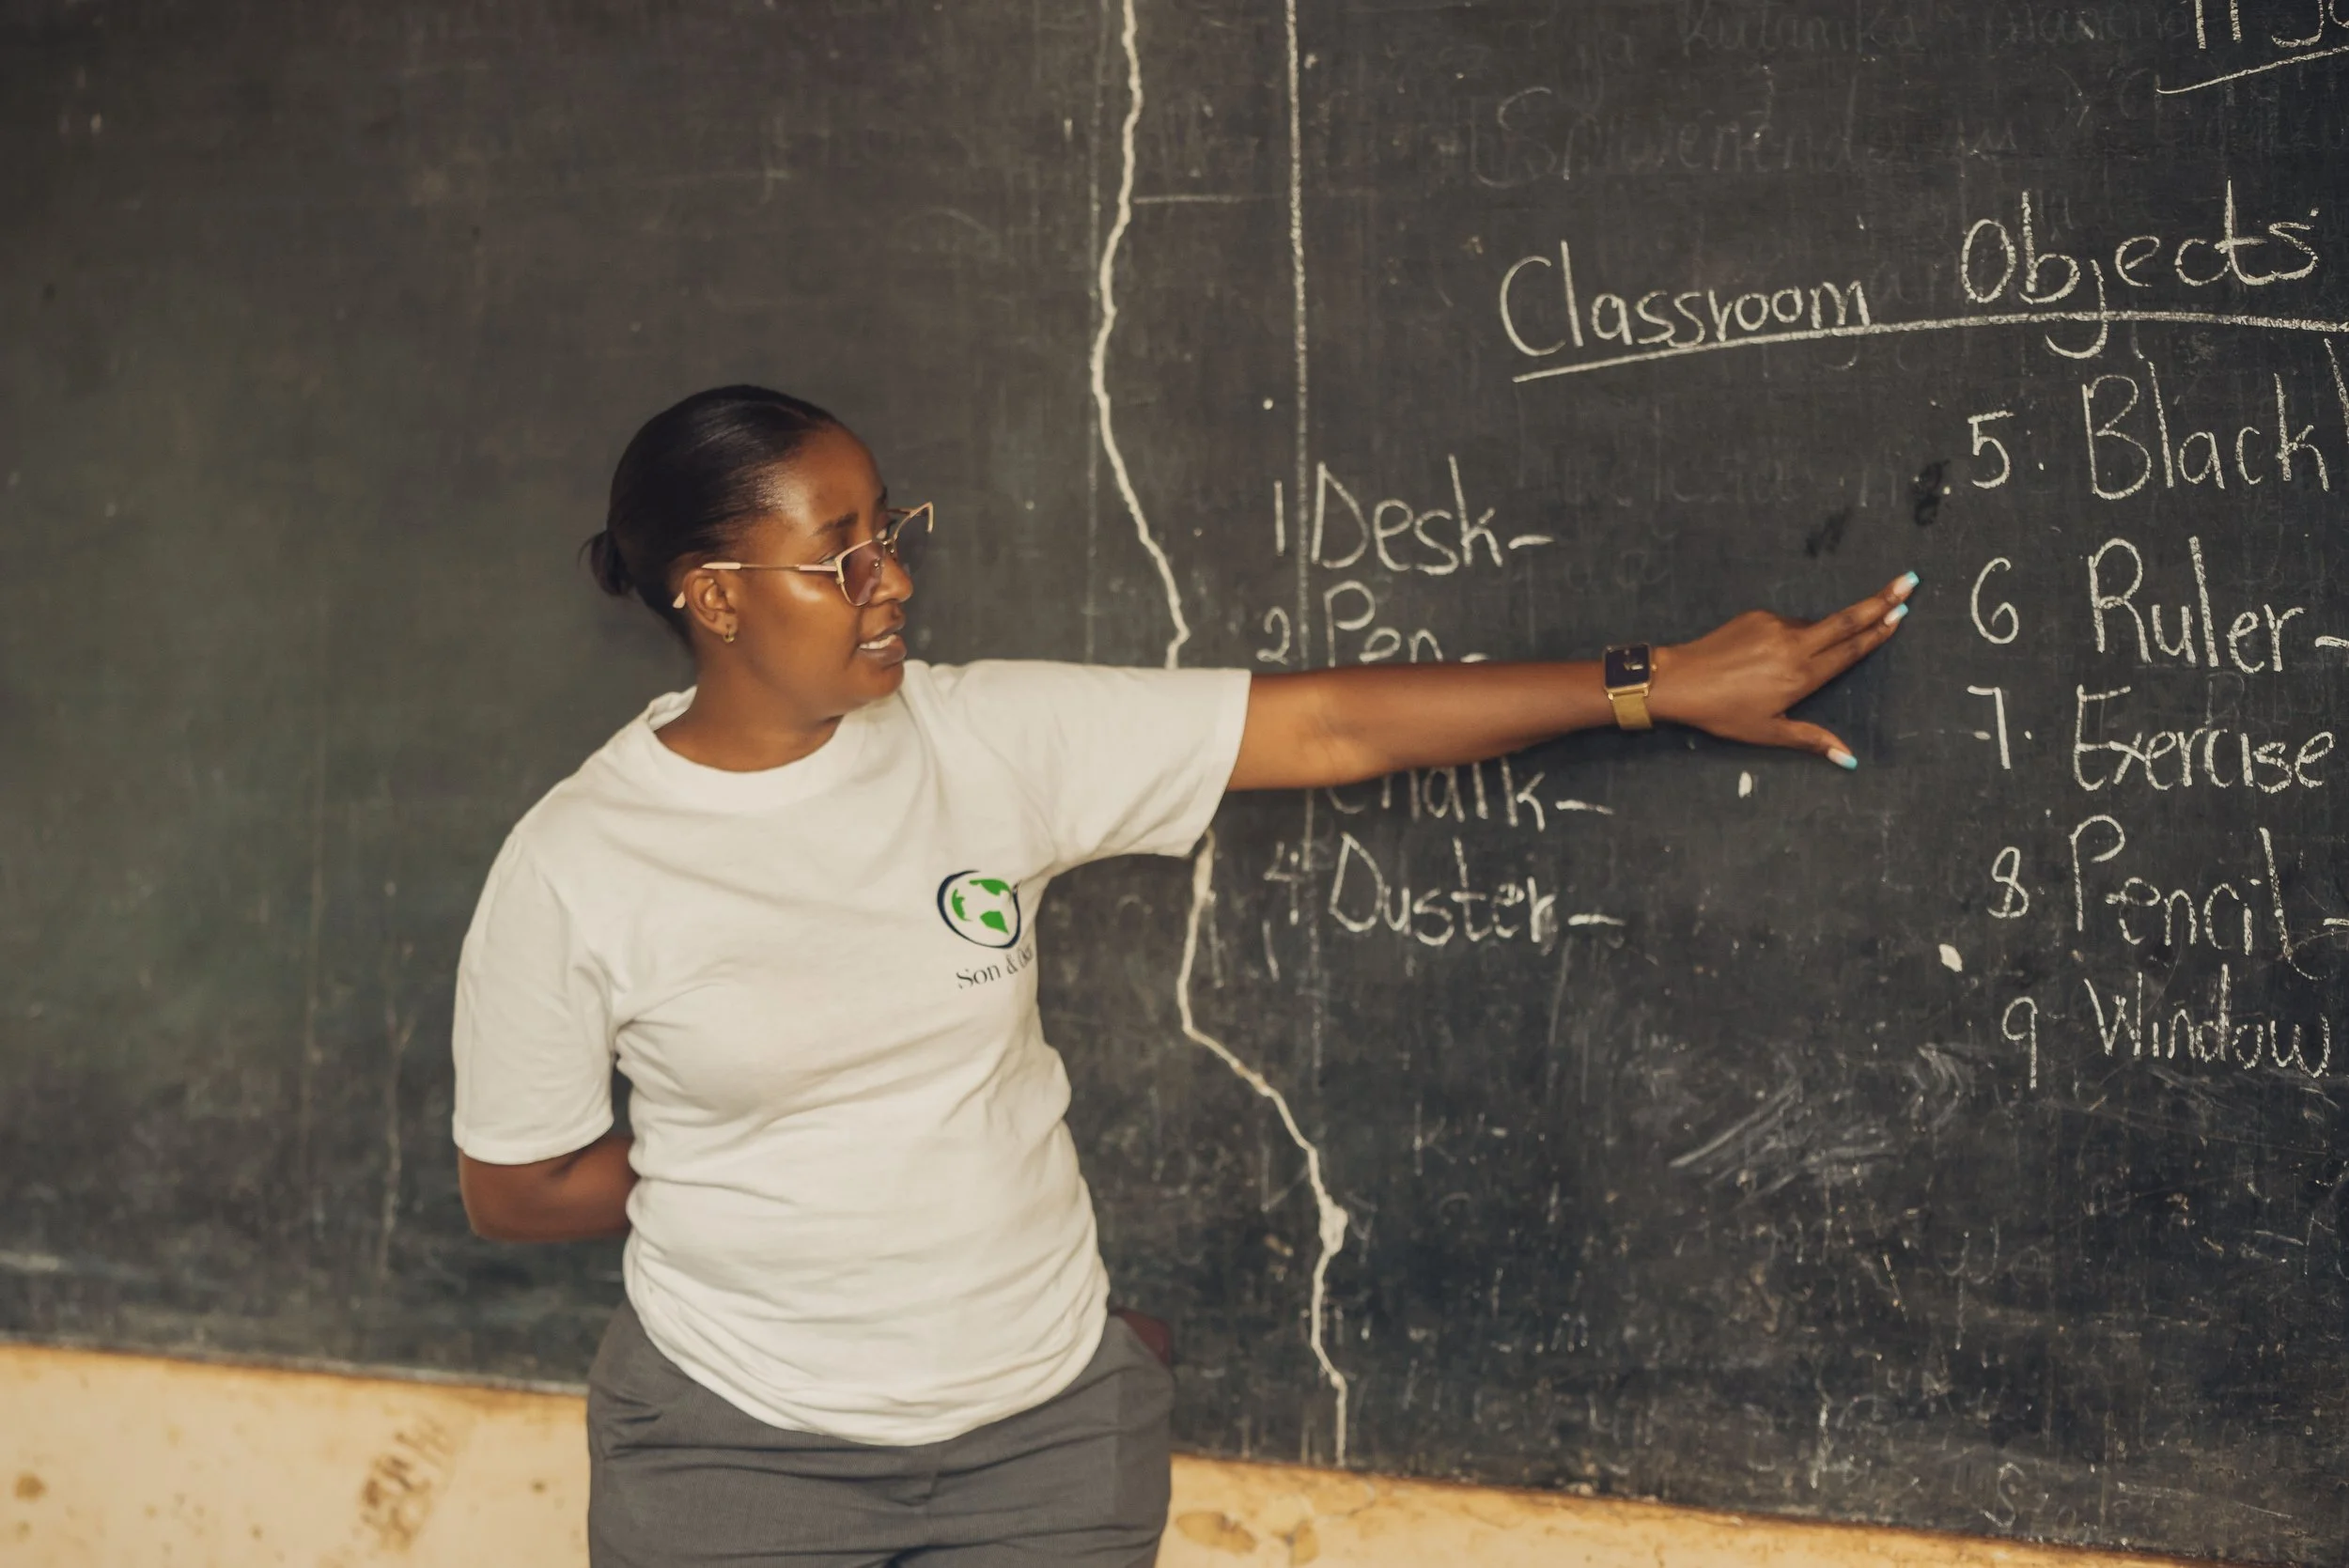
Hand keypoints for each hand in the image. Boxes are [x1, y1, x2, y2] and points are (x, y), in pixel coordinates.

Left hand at [1647, 572, 1916, 766]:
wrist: (1679, 681)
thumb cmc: (1724, 713)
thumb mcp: (1769, 733)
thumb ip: (1812, 739)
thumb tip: (1849, 758)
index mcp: (1803, 675)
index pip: (1851, 650)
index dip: (1878, 633)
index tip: (1901, 614)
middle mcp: (1795, 645)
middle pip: (1846, 620)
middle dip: (1880, 600)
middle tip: (1908, 581)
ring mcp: (1775, 626)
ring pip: (1813, 626)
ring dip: (1822, 634)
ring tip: (1783, 668)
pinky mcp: (1757, 616)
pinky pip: (1786, 624)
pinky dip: (1791, 636)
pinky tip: (1769, 657)